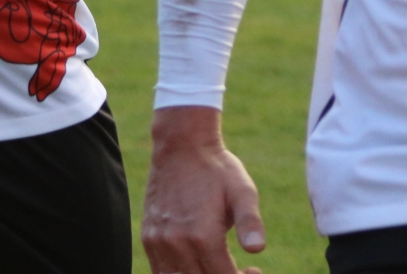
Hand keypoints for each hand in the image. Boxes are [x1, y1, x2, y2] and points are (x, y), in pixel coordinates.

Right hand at [143, 106, 264, 273]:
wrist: (181, 146)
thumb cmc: (217, 169)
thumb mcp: (242, 191)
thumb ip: (250, 222)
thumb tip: (257, 250)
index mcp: (203, 237)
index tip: (252, 270)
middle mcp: (177, 244)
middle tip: (237, 269)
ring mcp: (159, 243)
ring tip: (216, 266)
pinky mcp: (148, 239)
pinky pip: (160, 273)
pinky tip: (196, 263)